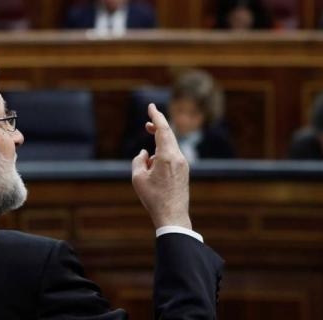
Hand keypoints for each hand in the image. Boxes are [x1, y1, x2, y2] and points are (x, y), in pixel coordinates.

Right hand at [131, 103, 192, 229]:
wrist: (172, 216)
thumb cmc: (154, 198)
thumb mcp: (138, 178)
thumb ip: (138, 160)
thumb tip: (145, 153)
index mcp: (167, 156)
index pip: (162, 129)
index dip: (156, 115)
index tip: (151, 106)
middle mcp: (178, 157)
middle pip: (168, 135)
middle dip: (157, 127)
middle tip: (147, 124)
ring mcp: (183, 164)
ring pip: (169, 147)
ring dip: (157, 148)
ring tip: (146, 170)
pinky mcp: (184, 171)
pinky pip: (172, 157)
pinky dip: (161, 157)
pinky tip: (153, 172)